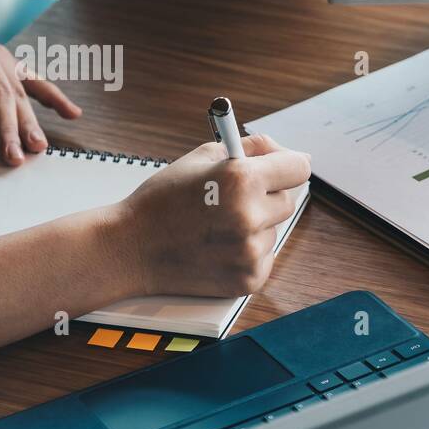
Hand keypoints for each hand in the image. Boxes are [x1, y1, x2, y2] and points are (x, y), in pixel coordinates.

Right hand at [116, 134, 310, 297]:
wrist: (129, 248)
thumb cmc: (162, 200)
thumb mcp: (201, 158)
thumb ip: (247, 149)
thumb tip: (281, 151)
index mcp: (241, 179)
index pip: (299, 167)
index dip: (286, 165)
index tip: (280, 169)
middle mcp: (250, 216)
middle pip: (288, 200)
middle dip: (266, 196)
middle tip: (232, 199)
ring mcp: (249, 251)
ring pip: (274, 230)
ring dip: (255, 226)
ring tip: (216, 226)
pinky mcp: (248, 279)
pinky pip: (265, 257)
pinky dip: (248, 253)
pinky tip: (217, 247)